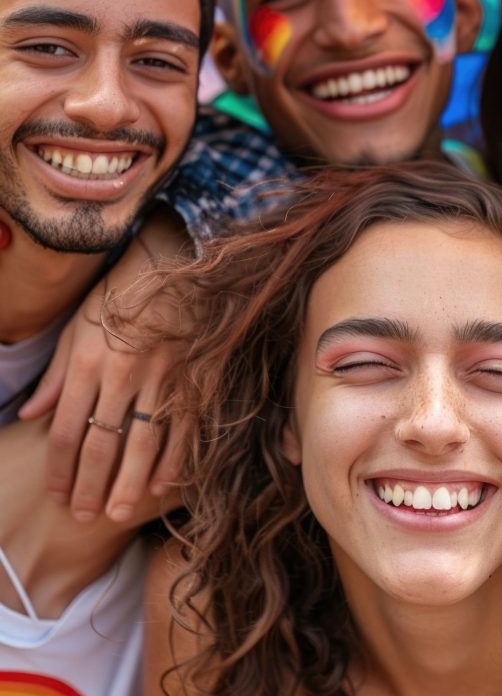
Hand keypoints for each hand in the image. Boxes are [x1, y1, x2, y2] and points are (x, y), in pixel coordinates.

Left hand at [19, 210, 190, 521]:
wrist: (177, 262)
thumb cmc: (120, 294)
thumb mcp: (78, 326)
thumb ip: (57, 375)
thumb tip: (30, 414)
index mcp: (89, 361)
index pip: (67, 430)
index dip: (60, 469)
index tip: (57, 495)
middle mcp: (123, 374)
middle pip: (102, 444)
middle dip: (89, 486)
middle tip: (82, 517)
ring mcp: (162, 377)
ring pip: (142, 443)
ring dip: (127, 484)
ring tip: (116, 514)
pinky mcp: (194, 377)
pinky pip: (183, 427)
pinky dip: (172, 460)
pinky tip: (159, 486)